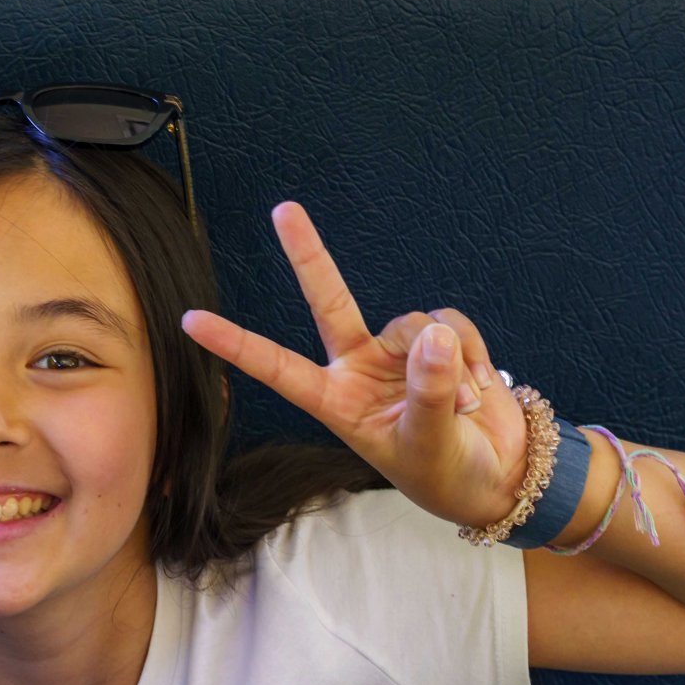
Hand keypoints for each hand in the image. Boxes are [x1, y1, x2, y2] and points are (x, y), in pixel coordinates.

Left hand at [180, 202, 525, 530]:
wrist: (494, 475)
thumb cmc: (445, 472)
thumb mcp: (428, 442)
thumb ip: (429, 392)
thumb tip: (433, 335)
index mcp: (335, 402)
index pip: (276, 368)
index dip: (235, 345)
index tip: (191, 322)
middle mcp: (358, 369)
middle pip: (330, 303)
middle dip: (310, 255)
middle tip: (283, 209)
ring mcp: (397, 352)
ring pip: (415, 323)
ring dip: (448, 360)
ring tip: (464, 405)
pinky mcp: (438, 341)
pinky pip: (453, 324)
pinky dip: (474, 352)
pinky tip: (482, 385)